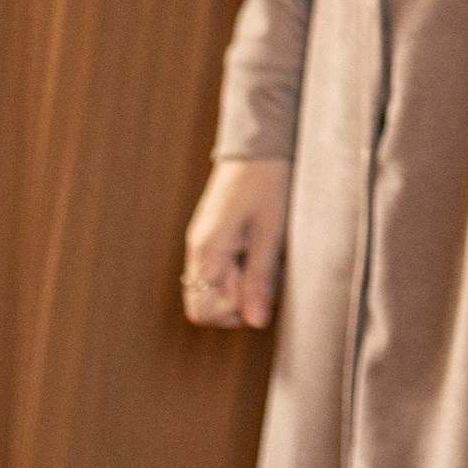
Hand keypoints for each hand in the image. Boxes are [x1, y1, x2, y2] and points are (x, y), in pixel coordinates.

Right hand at [182, 158, 290, 328]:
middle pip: (203, 303)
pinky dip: (239, 269)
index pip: (202, 311)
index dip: (234, 311)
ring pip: (212, 286)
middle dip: (237, 302)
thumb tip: (255, 323)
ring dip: (240, 285)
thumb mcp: (271, 233)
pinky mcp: (212, 233)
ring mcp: (202, 240)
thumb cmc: (268, 184)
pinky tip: (260, 249)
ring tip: (267, 259)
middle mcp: (197, 248)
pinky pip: (218, 267)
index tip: (261, 289)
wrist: (261, 144)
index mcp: (207, 250)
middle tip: (268, 276)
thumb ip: (260, 278)